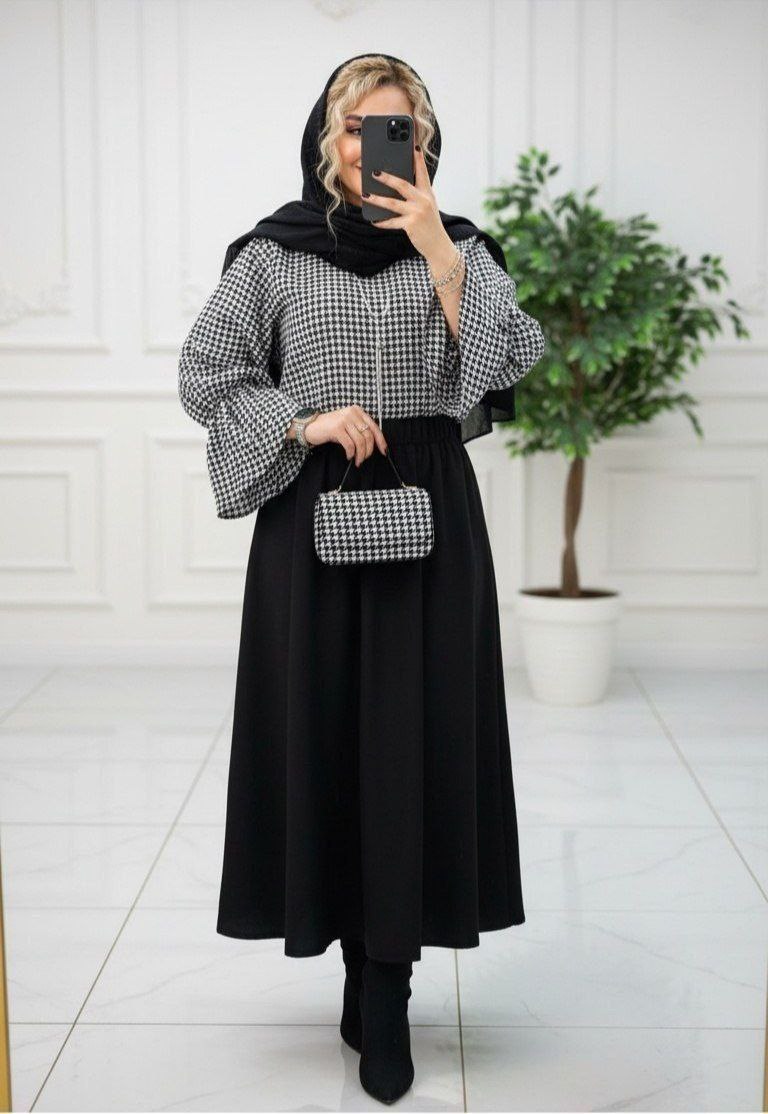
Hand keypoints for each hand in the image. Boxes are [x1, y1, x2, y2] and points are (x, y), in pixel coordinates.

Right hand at [304, 406, 387, 465]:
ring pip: (360, 441)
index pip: (374, 426)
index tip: (384, 451)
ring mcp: (344, 420)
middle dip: (368, 451)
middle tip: (364, 459)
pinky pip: (350, 445)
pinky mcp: (337, 428)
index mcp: (357, 411)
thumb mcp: (347, 425)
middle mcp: (352, 413)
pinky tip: (349, 456)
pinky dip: (351, 453)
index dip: (381, 440)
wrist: (311, 426)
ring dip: (360, 455)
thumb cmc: (330, 428)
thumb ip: (359, 430)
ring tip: (357, 460)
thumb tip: (373, 445)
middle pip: (368, 436)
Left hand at [365, 145, 448, 260]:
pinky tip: (373, 220)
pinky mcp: (411, 225)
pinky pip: (392, 222)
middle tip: (374, 172)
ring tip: (366, 195)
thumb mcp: (428, 206)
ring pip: (392, 203)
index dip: (418, 159)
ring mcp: (417, 212)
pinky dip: (382, 222)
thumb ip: (417, 196)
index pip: (422, 172)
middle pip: (402, 184)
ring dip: (377, 199)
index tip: (413, 146)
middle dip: (387, 177)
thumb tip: (396, 188)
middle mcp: (423, 200)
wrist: (439, 245)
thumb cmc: (430, 225)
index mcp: (428, 193)